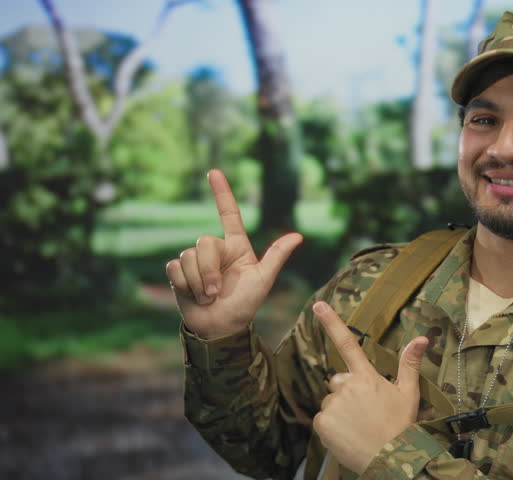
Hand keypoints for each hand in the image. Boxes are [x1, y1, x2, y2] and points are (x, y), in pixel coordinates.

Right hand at [165, 169, 302, 338]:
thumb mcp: (263, 280)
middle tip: (217, 292)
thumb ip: (276, 257)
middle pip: (204, 243)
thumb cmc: (245, 305)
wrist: (221, 328)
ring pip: (187, 257)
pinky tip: (193, 295)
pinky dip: (184, 284)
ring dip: (199, 282)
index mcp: (237, 246)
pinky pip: (174, 268)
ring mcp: (196, 261)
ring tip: (208, 297)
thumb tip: (298, 236)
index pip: (229, 214)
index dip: (222, 193)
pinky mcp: (178, 273)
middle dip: (209, 270)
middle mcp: (216, 250)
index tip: (214, 171)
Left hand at [312, 301, 428, 474]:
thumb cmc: (401, 426)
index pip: (348, 344)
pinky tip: (348, 435)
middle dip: (347, 391)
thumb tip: (422, 338)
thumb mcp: (409, 394)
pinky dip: (332, 427)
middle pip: (339, 381)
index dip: (332, 323)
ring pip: (331, 402)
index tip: (318, 306)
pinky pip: (323, 420)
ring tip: (358, 426)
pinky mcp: (322, 423)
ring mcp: (333, 405)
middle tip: (365, 411)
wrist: (390, 459)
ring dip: (340, 411)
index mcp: (367, 376)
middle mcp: (347, 386)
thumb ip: (410, 363)